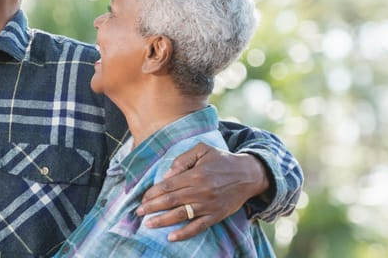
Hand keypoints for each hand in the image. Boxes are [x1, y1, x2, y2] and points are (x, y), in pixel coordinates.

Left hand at [135, 143, 268, 240]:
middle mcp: (201, 191)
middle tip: (139, 212)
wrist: (248, 174)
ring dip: (162, 221)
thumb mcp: (203, 150)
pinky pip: (197, 227)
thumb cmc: (222, 160)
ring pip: (180, 215)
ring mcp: (208, 205)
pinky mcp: (216, 216)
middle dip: (152, 207)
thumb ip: (182, 160)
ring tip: (148, 224)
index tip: (143, 198)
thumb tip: (166, 176)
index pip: (168, 186)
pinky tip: (171, 237)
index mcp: (196, 174)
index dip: (153, 193)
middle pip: (170, 201)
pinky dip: (184, 234)